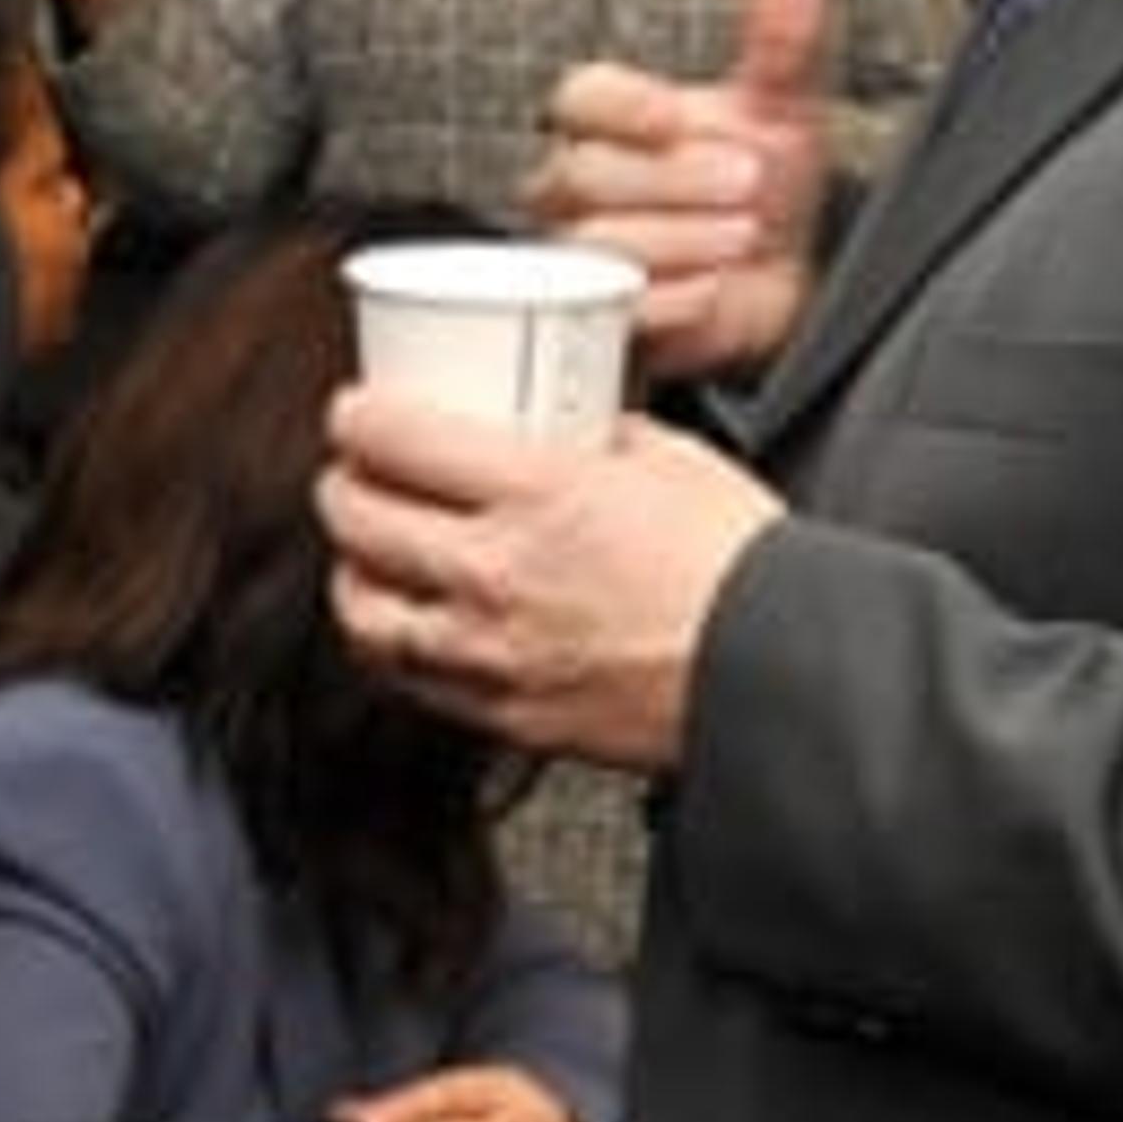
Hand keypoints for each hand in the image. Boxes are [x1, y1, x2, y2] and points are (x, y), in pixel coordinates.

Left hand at [318, 386, 779, 772]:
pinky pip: (406, 676)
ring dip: (352, 567)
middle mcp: (499, 573)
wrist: (779, 682)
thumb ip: (597, 434)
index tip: (359, 409)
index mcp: (541, 493)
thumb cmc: (742, 571)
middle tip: (357, 468)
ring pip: (362, 606)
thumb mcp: (670, 460)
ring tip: (367, 548)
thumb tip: (561, 416)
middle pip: (358, 516)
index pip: (395, 436)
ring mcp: (493, 651)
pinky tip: (402, 619)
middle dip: (343, 481)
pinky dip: (388, 642)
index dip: (357, 414)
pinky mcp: (505, 712)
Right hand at [523, 0, 837, 381]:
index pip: (582, 97)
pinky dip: (671, 299)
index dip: (626, 107)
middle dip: (676, 177)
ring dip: (681, 238)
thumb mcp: (783, 102)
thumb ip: (782, 29)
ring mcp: (581, 255)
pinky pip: (609, 311)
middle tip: (746, 180)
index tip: (677, 117)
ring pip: (595, 243)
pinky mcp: (595, 321)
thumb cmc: (764, 184)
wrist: (783, 280)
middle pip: (586, 172)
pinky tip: (716, 287)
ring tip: (740, 236)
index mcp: (612, 120)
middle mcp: (580, 185)